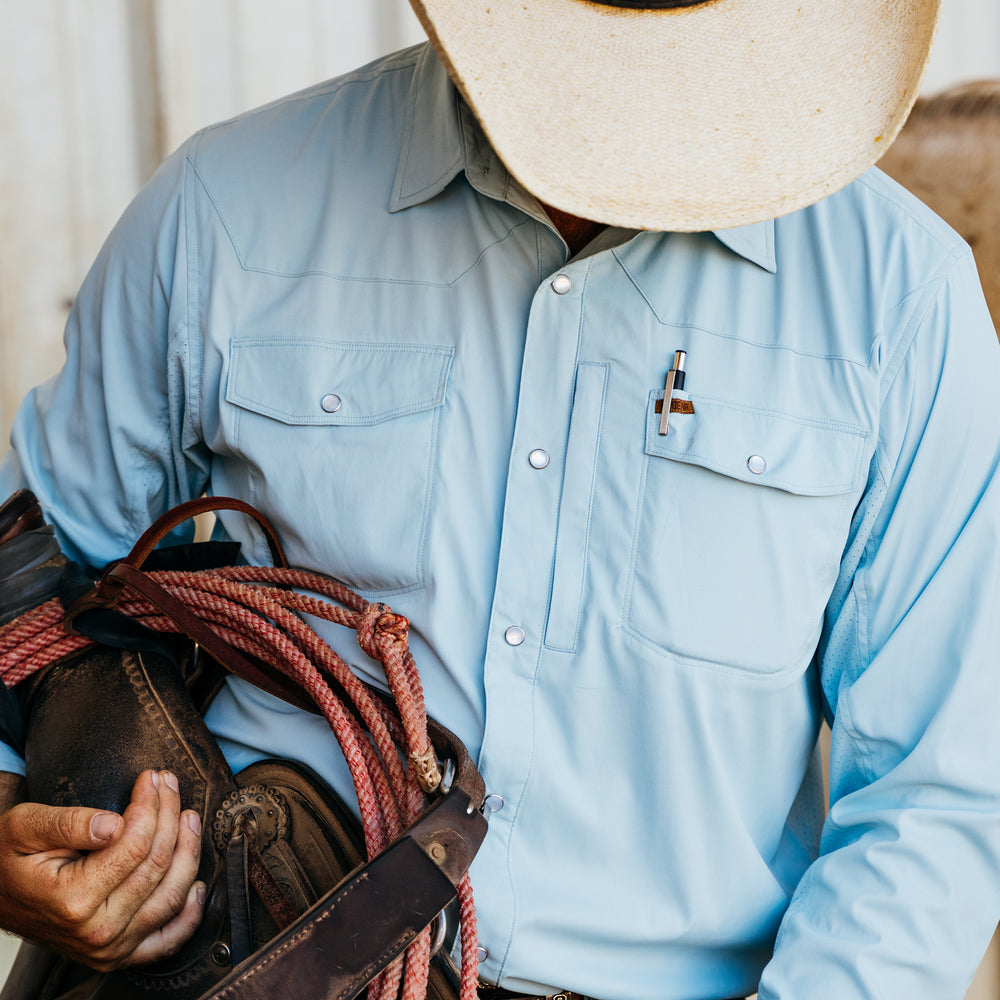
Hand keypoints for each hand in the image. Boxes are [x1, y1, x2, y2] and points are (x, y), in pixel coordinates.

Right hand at [0, 769, 204, 970]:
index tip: (151, 777)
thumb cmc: (7, 858)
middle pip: (157, 865)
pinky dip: (189, 915)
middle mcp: (96, 932)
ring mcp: (110, 948)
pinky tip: (198, 885)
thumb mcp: (24, 827)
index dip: (150, 805)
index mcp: (72, 901)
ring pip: (171, 895)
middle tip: (169, 784)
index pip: (134, 845)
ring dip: (189, 851)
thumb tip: (112, 823)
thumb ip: (67, 823)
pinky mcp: (120, 954)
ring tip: (188, 817)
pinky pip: (166, 940)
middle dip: (169, 816)